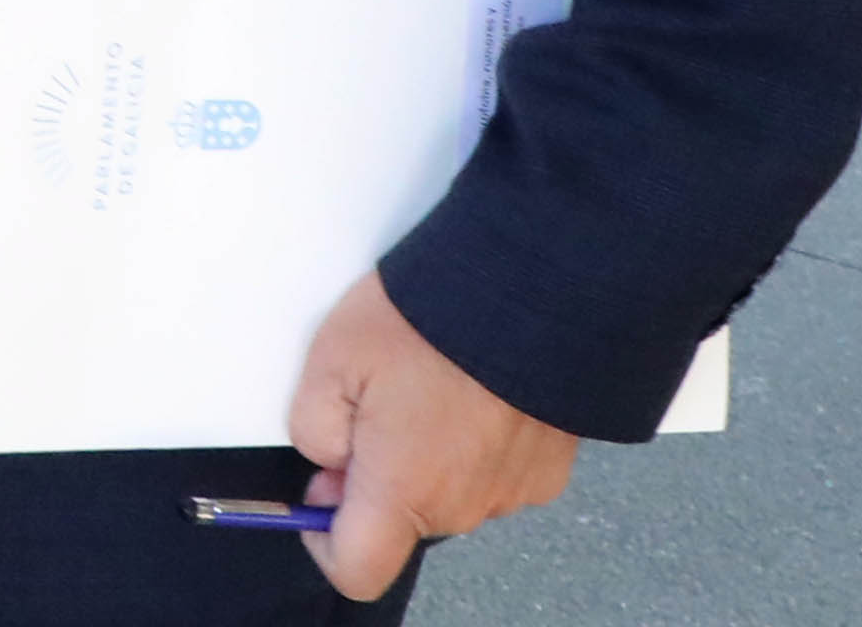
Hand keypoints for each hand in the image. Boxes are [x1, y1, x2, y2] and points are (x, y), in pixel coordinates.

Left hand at [285, 270, 576, 600]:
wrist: (532, 292)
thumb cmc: (429, 322)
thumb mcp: (330, 360)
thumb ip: (313, 427)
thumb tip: (329, 459)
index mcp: (405, 492)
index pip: (357, 569)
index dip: (324, 540)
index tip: (317, 494)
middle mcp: (464, 506)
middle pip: (401, 520)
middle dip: (373, 475)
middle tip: (366, 404)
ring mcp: (512, 491)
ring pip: (445, 493)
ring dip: (424, 457)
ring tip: (424, 384)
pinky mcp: (548, 468)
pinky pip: (490, 472)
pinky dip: (471, 443)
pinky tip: (468, 391)